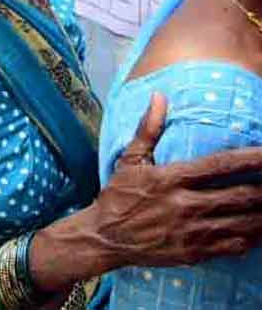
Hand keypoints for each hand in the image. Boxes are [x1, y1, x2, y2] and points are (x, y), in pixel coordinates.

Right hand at [89, 93, 261, 269]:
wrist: (104, 238)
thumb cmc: (118, 196)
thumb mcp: (129, 160)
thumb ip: (148, 129)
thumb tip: (159, 96)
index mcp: (171, 178)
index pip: (221, 165)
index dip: (252, 158)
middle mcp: (185, 205)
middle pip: (241, 196)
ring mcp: (192, 231)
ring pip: (243, 223)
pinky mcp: (195, 252)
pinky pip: (234, 246)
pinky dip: (252, 238)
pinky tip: (259, 230)